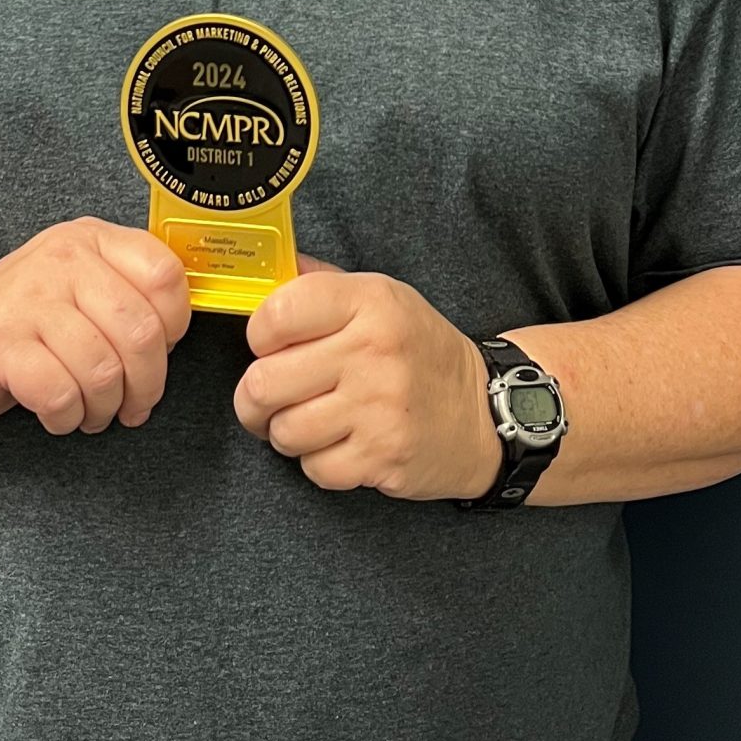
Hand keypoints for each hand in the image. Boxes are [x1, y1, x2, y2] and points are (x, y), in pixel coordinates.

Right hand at [0, 219, 190, 433]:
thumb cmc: (21, 322)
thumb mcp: (79, 288)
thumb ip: (129, 293)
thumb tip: (185, 328)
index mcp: (90, 239)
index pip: (165, 276)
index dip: (175, 327)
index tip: (159, 353)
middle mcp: (60, 259)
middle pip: (140, 331)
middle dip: (146, 384)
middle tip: (133, 405)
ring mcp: (25, 299)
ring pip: (102, 368)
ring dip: (105, 407)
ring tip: (92, 412)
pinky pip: (58, 392)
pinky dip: (67, 417)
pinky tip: (58, 414)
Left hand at [233, 262, 501, 499]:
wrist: (484, 413)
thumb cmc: (418, 351)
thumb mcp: (381, 297)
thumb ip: (320, 284)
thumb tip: (262, 271)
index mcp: (370, 302)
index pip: (275, 314)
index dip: (259, 335)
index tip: (269, 345)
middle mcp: (374, 352)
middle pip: (263, 383)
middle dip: (256, 397)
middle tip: (273, 396)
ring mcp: (379, 408)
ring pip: (284, 431)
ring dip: (287, 432)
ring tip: (312, 420)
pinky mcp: (383, 457)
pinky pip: (314, 468)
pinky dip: (319, 462)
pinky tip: (341, 443)